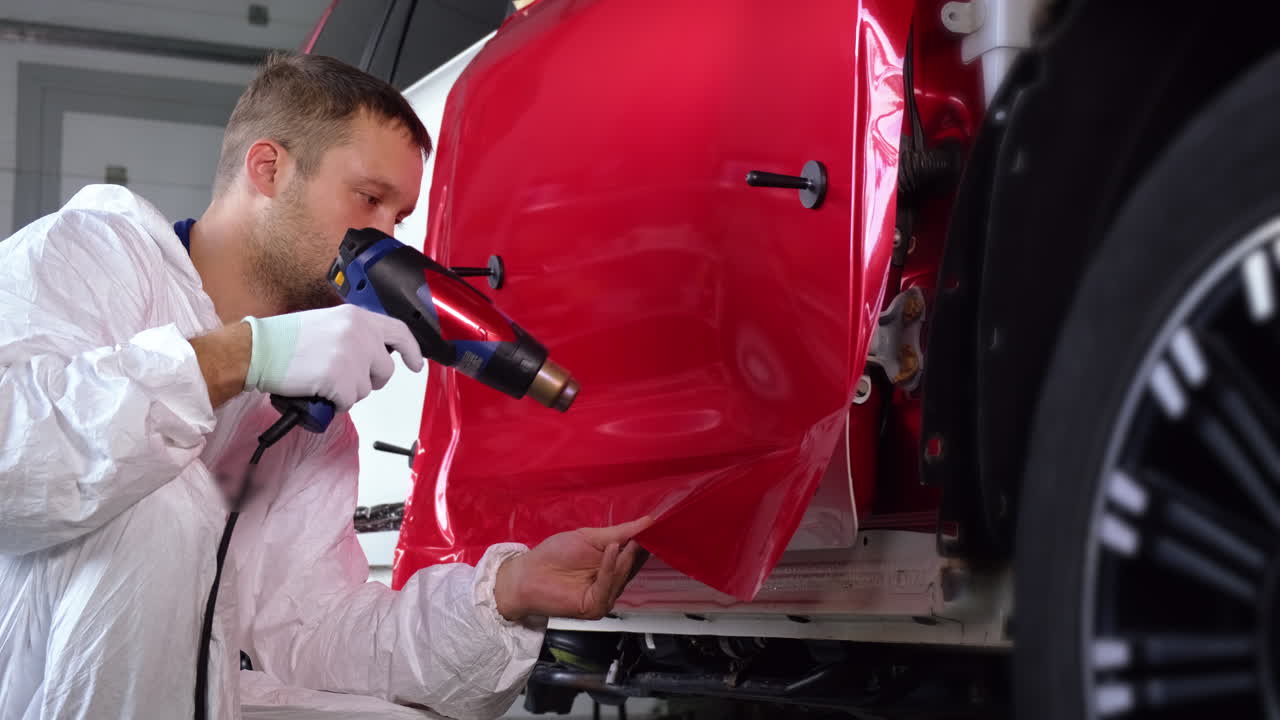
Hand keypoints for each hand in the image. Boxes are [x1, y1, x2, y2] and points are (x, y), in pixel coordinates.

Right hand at [242, 305, 424, 411]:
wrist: (259, 350)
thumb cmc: (285, 339)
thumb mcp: (329, 323)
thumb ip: (354, 334)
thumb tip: (371, 354)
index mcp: (357, 318)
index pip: (399, 332)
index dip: (411, 350)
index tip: (415, 364)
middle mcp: (360, 335)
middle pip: (385, 370)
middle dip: (370, 381)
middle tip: (346, 380)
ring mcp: (352, 358)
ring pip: (366, 389)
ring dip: (347, 391)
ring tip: (322, 378)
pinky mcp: (340, 380)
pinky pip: (348, 402)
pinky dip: (334, 403)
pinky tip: (317, 389)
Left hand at [495, 517, 653, 621]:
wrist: (527, 574)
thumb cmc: (555, 554)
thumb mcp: (591, 537)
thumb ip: (620, 532)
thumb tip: (649, 521)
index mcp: (613, 566)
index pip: (637, 553)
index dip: (647, 540)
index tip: (657, 525)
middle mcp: (612, 582)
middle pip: (633, 566)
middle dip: (640, 549)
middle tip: (649, 532)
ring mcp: (605, 596)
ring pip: (623, 576)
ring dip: (625, 558)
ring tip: (629, 541)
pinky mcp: (595, 606)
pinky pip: (608, 586)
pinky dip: (611, 568)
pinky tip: (611, 550)